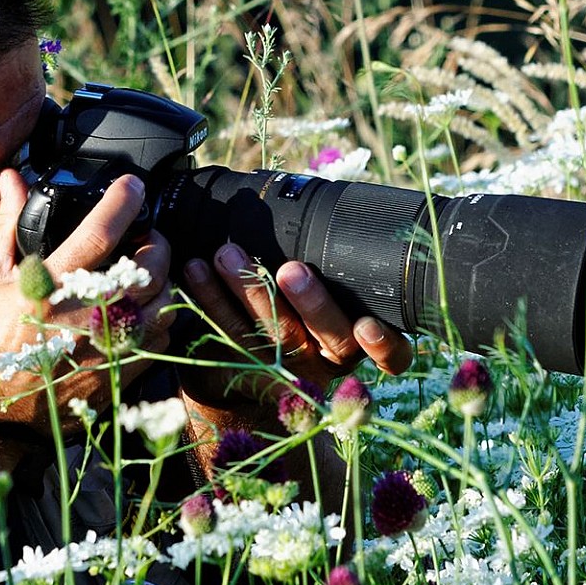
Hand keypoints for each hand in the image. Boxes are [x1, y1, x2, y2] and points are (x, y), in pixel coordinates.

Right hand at [0, 168, 171, 422]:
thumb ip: (7, 226)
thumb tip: (14, 179)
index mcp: (48, 289)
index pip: (102, 232)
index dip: (124, 201)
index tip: (133, 185)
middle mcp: (85, 319)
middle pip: (149, 267)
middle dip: (154, 241)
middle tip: (143, 234)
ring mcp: (108, 350)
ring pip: (165, 303)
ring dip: (162, 280)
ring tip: (145, 272)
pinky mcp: (119, 377)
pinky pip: (160, 338)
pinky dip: (159, 318)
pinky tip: (140, 310)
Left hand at [174, 242, 414, 410]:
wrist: (246, 374)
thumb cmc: (304, 318)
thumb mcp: (332, 308)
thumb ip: (344, 275)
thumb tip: (349, 210)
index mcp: (358, 343)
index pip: (390, 355)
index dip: (383, 346)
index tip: (367, 326)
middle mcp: (325, 360)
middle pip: (328, 339)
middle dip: (312, 303)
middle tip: (291, 271)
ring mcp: (282, 368)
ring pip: (272, 335)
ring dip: (249, 290)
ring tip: (227, 255)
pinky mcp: (239, 366)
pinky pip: (225, 332)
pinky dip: (210, 299)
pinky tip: (195, 269)